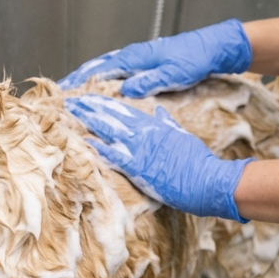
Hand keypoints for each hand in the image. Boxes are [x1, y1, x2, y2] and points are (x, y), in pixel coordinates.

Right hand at [59, 20, 251, 96]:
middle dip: (77, 79)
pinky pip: (116, 69)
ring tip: (73, 90)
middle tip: (58, 92)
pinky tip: (100, 85)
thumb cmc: (195, 59)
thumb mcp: (174, 74)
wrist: (213, 47)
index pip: (100, 70)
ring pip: (105, 67)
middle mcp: (132, 55)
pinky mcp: (144, 61)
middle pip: (97, 67)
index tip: (63, 92)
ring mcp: (138, 57)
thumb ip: (150, 81)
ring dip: (88, 77)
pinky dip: (102, 75)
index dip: (80, 81)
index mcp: (135, 58)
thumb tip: (125, 89)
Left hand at [64, 94, 251, 221]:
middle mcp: (144, 135)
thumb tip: (160, 112)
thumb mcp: (183, 136)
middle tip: (70, 101)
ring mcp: (141, 151)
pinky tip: (86, 143)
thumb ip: (169, 123)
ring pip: (109, 132)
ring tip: (70, 115)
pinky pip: (116, 157)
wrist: (208, 180)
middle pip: (111, 117)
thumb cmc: (198, 161)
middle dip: (89, 109)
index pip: (123, 110)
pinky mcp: (140, 169)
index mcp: (153, 126)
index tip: (88, 97)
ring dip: (88, 123)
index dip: (103, 103)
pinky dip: (101, 149)